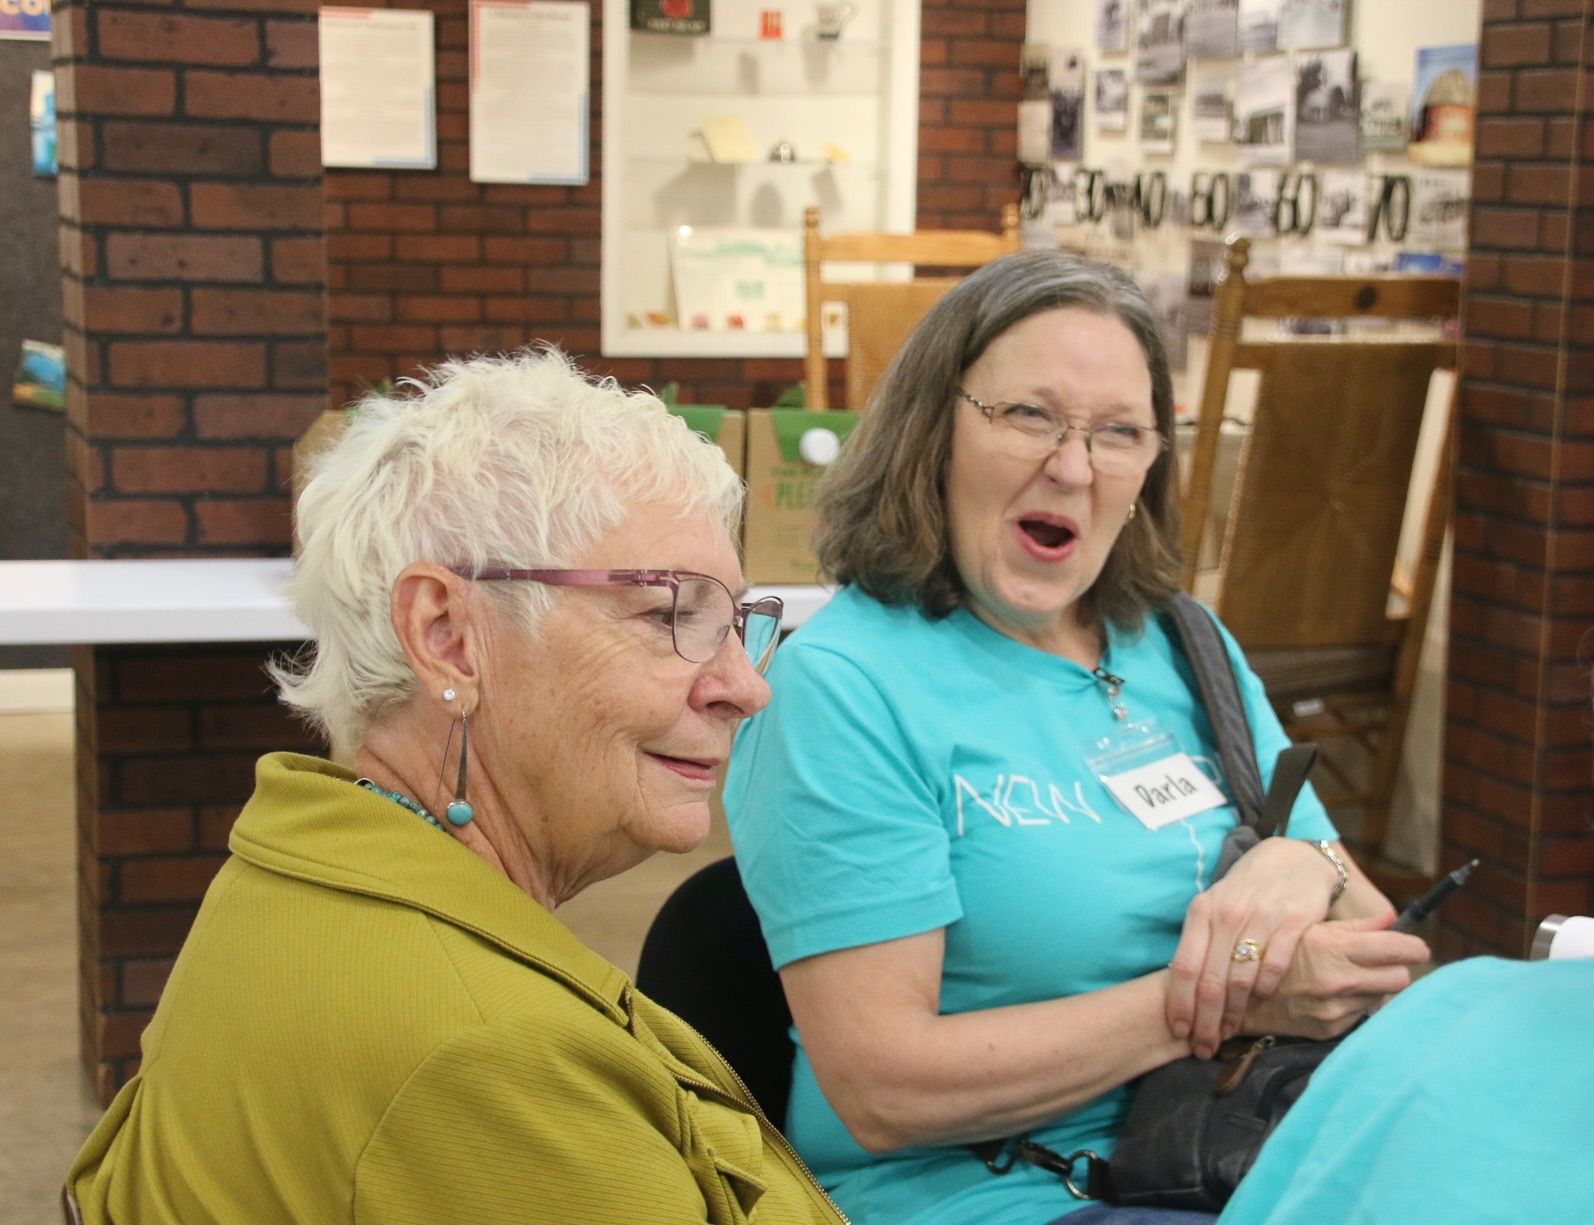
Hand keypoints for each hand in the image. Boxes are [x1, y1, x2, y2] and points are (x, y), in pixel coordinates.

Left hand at [1166, 838, 1341, 1057]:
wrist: (1292, 858)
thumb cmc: (1247, 891)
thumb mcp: (1215, 909)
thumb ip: (1203, 944)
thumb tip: (1186, 994)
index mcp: (1201, 911)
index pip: (1184, 967)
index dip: (1180, 1005)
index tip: (1180, 1032)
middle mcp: (1226, 914)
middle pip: (1210, 981)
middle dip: (1205, 1020)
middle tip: (1205, 1046)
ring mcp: (1259, 917)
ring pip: (1240, 978)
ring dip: (1234, 1012)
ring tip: (1230, 1032)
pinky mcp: (1292, 920)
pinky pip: (1274, 966)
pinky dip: (1266, 990)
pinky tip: (1262, 1003)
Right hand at [1240, 914, 1429, 1039]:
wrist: (1231, 992)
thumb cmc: (1270, 948)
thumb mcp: (1308, 927)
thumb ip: (1354, 927)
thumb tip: (1391, 919)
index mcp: (1337, 950)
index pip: (1400, 951)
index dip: (1412, 947)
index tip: (1413, 946)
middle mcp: (1340, 982)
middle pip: (1401, 978)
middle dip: (1394, 967)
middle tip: (1381, 960)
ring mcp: (1335, 1009)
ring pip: (1382, 997)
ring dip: (1373, 987)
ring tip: (1348, 975)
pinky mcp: (1328, 1029)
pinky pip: (1359, 1014)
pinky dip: (1353, 1003)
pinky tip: (1331, 993)